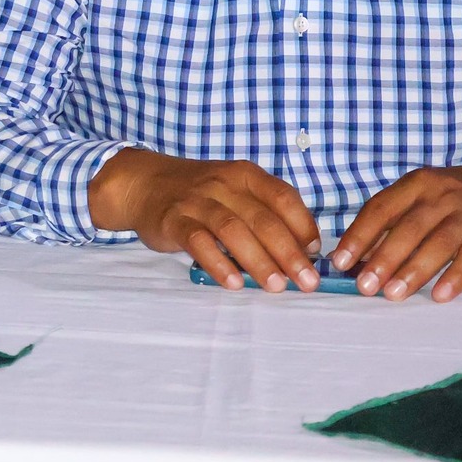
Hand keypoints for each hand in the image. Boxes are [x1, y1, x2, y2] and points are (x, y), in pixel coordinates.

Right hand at [89, 149, 322, 292]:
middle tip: (308, 282)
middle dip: (289, 253)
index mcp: (245, 175)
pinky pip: (198, 242)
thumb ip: (263, 214)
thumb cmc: (200, 194)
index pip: (283, 197)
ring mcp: (196, 201)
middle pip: (262, 218)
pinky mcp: (173, 220)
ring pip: (233, 230)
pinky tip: (233, 283)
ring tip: (277, 287)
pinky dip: (218, 263)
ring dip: (258, 261)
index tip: (316, 254)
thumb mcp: (233, 191)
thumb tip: (301, 251)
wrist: (144, 183)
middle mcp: (223, 183)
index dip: (303, 225)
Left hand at [330, 161, 461, 302]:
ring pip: (438, 243)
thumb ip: (388, 225)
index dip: (359, 236)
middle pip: (408, 228)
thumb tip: (354, 259)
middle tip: (364, 286)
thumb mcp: (419, 201)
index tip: (340, 262)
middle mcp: (439, 196)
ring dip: (414, 271)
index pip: (380, 209)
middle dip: (383, 259)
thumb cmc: (449, 202)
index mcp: (415, 185)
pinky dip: (455, 277)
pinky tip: (440, 296)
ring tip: (393, 295)